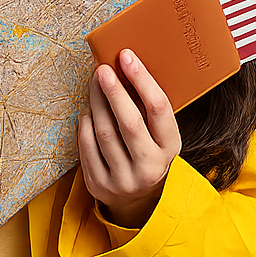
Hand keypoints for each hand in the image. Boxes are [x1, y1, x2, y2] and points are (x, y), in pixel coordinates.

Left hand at [77, 49, 180, 227]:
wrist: (139, 199)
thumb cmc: (148, 152)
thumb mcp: (159, 135)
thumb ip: (148, 108)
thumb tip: (126, 64)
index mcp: (170, 148)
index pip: (159, 109)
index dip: (142, 80)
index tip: (126, 57)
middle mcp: (150, 167)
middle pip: (129, 123)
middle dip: (114, 91)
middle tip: (102, 68)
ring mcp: (124, 179)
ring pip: (105, 133)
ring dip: (96, 103)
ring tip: (94, 83)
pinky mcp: (100, 185)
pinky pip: (87, 146)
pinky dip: (85, 123)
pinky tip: (88, 109)